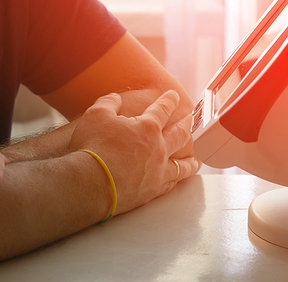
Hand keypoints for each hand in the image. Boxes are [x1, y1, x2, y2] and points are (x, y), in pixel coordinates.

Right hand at [69, 90, 198, 214]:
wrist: (91, 183)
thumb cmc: (93, 147)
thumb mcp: (97, 115)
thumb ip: (109, 103)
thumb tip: (115, 99)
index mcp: (147, 127)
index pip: (163, 109)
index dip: (169, 100)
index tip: (174, 96)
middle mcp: (158, 148)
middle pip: (180, 135)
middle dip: (187, 125)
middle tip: (193, 120)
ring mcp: (157, 171)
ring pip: (182, 165)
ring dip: (190, 160)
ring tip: (196, 160)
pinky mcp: (152, 191)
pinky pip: (171, 184)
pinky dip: (176, 181)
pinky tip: (177, 181)